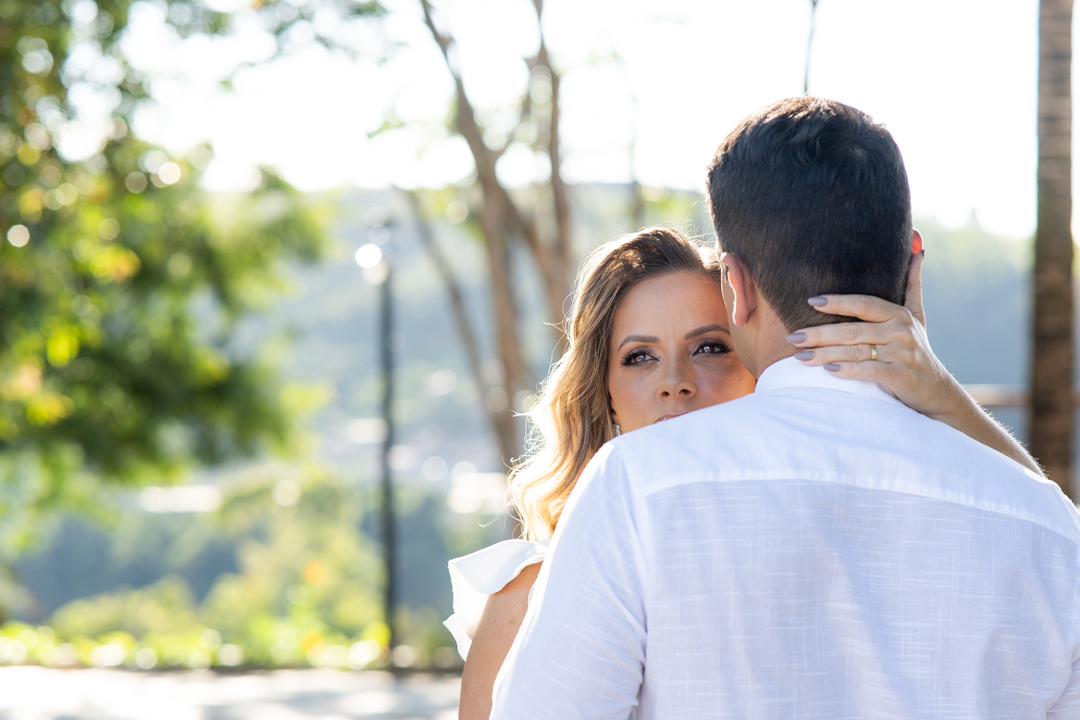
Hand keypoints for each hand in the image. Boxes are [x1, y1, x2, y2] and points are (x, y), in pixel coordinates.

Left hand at [785, 252, 962, 419]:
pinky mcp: (900, 376)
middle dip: (819, 334)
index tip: (811, 302)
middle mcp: (900, 331)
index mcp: (899, 314)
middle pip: (853, 330)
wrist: (936, 391)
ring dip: (825, 354)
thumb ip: (912, 285)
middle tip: (792, 337)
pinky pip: (869, 371)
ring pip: (856, 351)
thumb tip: (917, 250)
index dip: (838, 302)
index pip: (864, 304)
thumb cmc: (918, 350)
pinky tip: (828, 371)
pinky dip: (848, 370)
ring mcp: (901, 354)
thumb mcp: (918, 317)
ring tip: (800, 356)